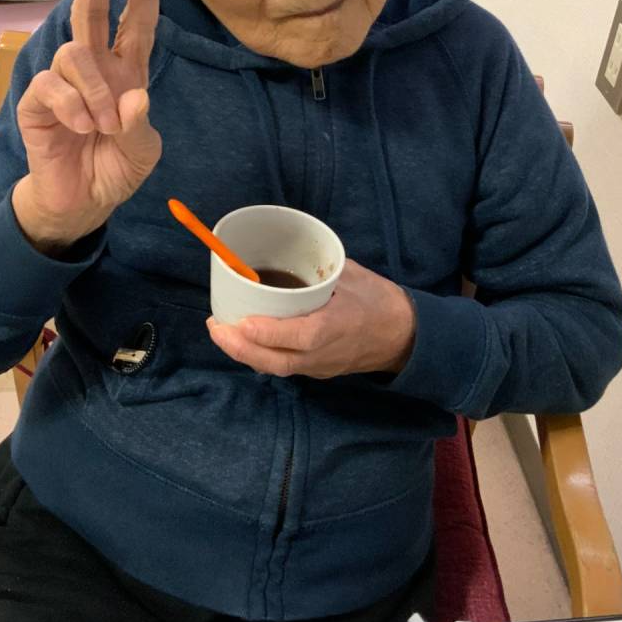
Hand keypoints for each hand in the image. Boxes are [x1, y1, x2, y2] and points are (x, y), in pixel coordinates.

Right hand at [12, 0, 162, 253]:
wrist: (83, 203)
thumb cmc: (114, 169)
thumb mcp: (141, 153)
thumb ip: (140, 127)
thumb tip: (135, 98)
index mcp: (127, 74)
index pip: (136, 26)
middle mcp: (96, 70)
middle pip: (93, 15)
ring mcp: (64, 84)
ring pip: (75, 54)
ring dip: (94, 89)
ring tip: (102, 125)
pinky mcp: (38, 103)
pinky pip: (50, 86)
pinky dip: (71, 106)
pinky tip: (81, 127)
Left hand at [207, 260, 415, 378]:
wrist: (406, 336)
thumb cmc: (379, 300)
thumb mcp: (351, 274)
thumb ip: (318, 268)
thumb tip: (284, 250)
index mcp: (336, 326)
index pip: (297, 337)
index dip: (265, 333)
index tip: (238, 321)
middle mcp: (324, 352)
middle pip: (276, 361)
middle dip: (240, 349)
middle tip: (215, 328)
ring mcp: (321, 366)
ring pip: (277, 368)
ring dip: (246, 354)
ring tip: (222, 333)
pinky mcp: (318, 371)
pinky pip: (285, 367)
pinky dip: (261, 356)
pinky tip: (245, 342)